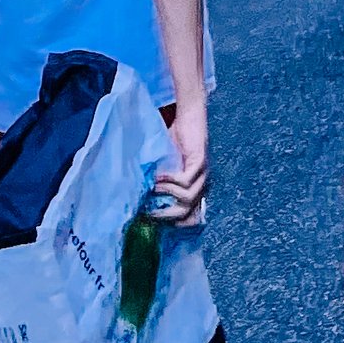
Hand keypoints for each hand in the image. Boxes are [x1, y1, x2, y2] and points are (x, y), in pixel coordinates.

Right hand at [158, 103, 208, 219]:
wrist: (189, 117)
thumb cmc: (175, 142)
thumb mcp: (167, 168)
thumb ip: (161, 185)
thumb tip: (139, 204)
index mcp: (196, 191)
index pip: (190, 220)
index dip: (172, 225)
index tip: (151, 221)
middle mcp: (203, 186)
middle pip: (188, 215)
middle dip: (166, 216)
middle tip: (147, 212)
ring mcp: (203, 175)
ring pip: (187, 199)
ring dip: (167, 195)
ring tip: (152, 188)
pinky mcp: (200, 162)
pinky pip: (185, 180)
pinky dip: (169, 180)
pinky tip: (158, 175)